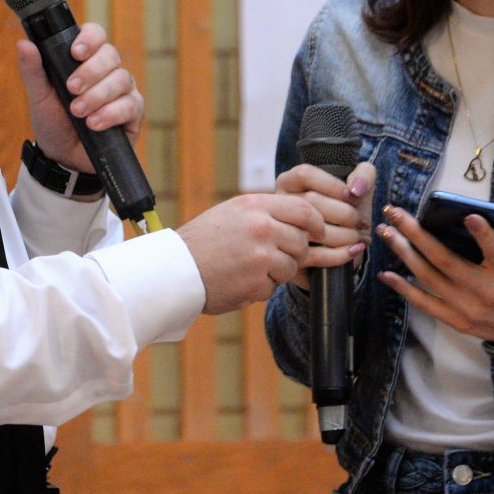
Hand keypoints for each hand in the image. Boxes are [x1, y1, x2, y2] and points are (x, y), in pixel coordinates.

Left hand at [13, 25, 142, 174]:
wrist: (63, 158)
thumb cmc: (53, 122)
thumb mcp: (39, 96)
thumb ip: (33, 70)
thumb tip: (24, 43)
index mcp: (85, 60)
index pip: (96, 35)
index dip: (89, 39)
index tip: (75, 53)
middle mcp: (107, 71)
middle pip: (110, 55)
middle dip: (90, 72)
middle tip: (71, 89)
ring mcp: (122, 91)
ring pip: (121, 79)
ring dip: (97, 96)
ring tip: (78, 113)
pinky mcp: (133, 113)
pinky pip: (131, 105)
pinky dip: (111, 113)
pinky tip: (94, 124)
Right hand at [178, 193, 352, 315]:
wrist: (176, 269)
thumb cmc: (203, 241)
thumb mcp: (233, 213)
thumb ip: (265, 213)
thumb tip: (302, 218)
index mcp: (255, 205)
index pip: (305, 210)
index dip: (317, 224)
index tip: (318, 232)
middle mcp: (260, 227)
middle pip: (301, 242)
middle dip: (294, 253)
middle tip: (272, 258)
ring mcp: (260, 255)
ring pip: (291, 267)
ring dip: (277, 273)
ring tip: (249, 268)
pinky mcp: (257, 282)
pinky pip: (274, 287)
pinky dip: (260, 288)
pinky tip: (239, 280)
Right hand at [272, 161, 375, 255]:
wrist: (344, 248)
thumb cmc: (347, 214)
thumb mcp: (357, 190)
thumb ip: (364, 175)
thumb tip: (356, 189)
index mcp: (290, 183)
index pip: (305, 174)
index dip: (333, 185)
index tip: (353, 197)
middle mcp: (280, 205)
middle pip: (311, 201)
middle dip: (345, 213)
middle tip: (360, 223)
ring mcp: (282, 234)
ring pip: (313, 229)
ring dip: (346, 234)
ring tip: (359, 237)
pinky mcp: (292, 259)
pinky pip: (317, 256)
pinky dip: (342, 254)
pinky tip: (355, 250)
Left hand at [375, 203, 493, 344]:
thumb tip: (481, 216)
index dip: (482, 234)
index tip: (468, 216)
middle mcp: (485, 290)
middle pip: (445, 259)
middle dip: (416, 233)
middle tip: (395, 213)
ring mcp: (468, 307)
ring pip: (428, 277)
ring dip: (404, 253)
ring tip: (386, 233)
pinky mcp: (457, 321)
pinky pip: (425, 304)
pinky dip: (404, 289)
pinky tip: (386, 275)